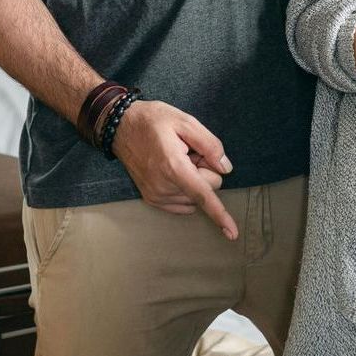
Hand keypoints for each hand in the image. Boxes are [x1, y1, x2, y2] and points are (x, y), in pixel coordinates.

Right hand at [111, 99, 238, 238]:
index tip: (233, 234)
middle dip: (206, 170)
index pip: (203, 194)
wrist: (121, 127)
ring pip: (195, 197)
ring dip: (194, 179)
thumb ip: (209, 144)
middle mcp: (164, 187)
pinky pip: (183, 203)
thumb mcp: (185, 121)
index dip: (220, 214)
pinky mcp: (152, 199)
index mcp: (173, 166)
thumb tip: (225, 168)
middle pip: (206, 189)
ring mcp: (156, 196)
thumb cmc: (154, 120)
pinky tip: (173, 169)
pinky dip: (185, 188)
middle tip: (190, 151)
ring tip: (178, 157)